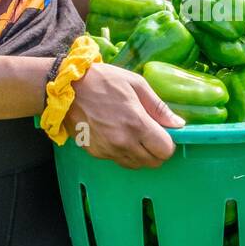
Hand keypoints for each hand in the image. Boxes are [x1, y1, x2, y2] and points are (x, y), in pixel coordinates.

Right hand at [64, 62, 184, 167]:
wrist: (66, 89)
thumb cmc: (103, 81)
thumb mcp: (136, 84)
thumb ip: (159, 107)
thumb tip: (178, 124)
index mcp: (137, 124)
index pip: (165, 150)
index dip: (168, 143)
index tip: (163, 133)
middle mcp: (123, 143)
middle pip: (153, 162)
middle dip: (156, 150)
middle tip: (150, 134)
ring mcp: (108, 151)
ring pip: (136, 165)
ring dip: (140, 154)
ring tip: (133, 134)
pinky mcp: (96, 153)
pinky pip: (118, 160)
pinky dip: (123, 153)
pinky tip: (116, 135)